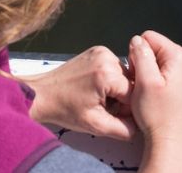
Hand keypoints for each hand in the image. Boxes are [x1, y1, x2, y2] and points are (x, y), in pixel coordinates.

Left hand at [22, 46, 137, 140]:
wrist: (41, 94)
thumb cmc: (64, 109)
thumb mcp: (95, 125)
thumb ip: (122, 129)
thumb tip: (140, 128)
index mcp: (107, 74)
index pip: (135, 94)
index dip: (128, 109)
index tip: (114, 116)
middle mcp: (107, 57)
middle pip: (130, 82)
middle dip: (122, 98)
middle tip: (103, 108)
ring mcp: (101, 51)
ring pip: (124, 75)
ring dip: (117, 89)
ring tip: (98, 98)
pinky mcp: (97, 51)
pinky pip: (114, 68)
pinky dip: (110, 80)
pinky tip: (95, 88)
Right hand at [127, 31, 181, 171]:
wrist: (169, 140)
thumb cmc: (157, 113)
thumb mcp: (144, 81)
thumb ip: (141, 55)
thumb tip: (137, 40)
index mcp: (180, 56)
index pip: (149, 38)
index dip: (138, 55)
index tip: (138, 76)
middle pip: (155, 48)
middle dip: (144, 64)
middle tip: (143, 86)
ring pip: (158, 60)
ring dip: (149, 73)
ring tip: (150, 92)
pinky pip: (165, 71)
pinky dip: (157, 81)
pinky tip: (156, 95)